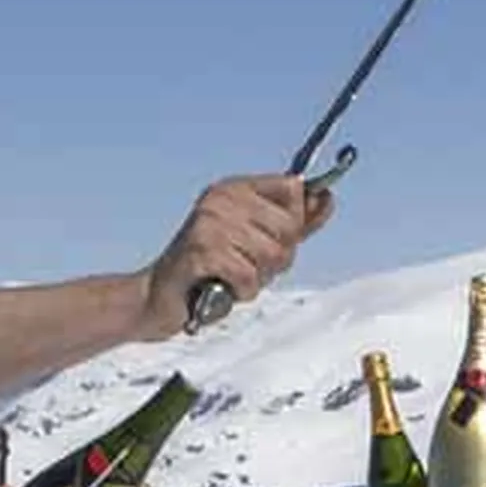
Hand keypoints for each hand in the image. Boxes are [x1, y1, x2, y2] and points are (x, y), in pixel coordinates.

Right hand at [142, 170, 333, 336]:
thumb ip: (295, 222)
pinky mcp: (200, 251)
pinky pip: (248, 276)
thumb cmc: (210, 271)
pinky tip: (221, 287)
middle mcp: (222, 199)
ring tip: (232, 277)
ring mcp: (209, 223)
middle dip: (277, 259)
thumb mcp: (258, 242)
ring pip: (272, 255)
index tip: (272, 239)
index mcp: (236, 189)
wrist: (159, 298)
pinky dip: (241, 291)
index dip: (294, 224)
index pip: (293, 189)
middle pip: (289, 227)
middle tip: (247, 265)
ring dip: (258, 278)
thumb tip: (326, 199)